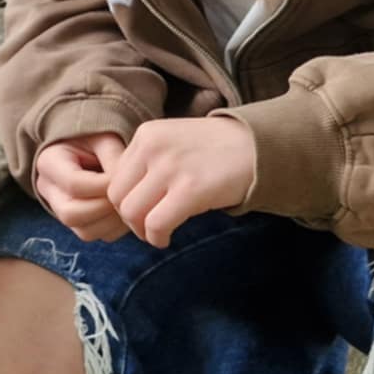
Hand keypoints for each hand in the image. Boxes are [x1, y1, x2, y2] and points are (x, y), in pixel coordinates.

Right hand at [32, 133, 128, 241]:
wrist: (86, 147)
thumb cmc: (95, 140)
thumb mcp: (104, 138)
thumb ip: (114, 157)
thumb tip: (129, 184)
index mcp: (49, 163)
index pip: (74, 184)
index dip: (103, 186)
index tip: (124, 178)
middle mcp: (48, 190)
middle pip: (72, 214)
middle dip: (105, 208)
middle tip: (125, 195)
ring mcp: (60, 210)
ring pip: (84, 231)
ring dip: (113, 221)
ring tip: (128, 202)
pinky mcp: (76, 223)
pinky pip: (96, 235)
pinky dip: (116, 228)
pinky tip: (124, 209)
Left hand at [106, 116, 256, 248]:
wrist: (259, 147)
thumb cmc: (215, 150)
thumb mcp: (172, 142)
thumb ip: (146, 163)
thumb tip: (121, 200)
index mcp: (146, 135)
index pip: (114, 177)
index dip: (123, 200)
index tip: (140, 210)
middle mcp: (153, 148)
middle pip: (117, 196)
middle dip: (128, 219)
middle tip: (146, 226)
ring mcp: (171, 168)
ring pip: (131, 212)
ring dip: (141, 231)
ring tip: (156, 234)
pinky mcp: (191, 190)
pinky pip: (156, 224)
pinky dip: (157, 237)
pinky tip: (166, 239)